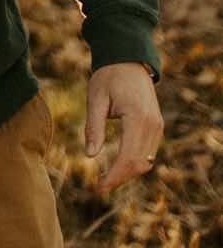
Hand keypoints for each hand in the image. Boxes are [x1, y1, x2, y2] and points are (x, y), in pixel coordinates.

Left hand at [85, 62, 162, 193]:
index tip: (99, 188)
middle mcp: (153, 126)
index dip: (115, 176)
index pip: (129, 158)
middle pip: (140, 164)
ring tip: (107, 179)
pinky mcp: (156, 126)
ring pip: (146, 161)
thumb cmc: (109, 76)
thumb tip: (90, 155)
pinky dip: (135, 163)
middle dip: (121, 178)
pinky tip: (119, 166)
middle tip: (100, 187)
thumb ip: (94, 127)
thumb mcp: (96, 98)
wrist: (129, 59)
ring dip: (128, 173)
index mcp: (138, 118)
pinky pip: (148, 152)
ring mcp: (157, 126)